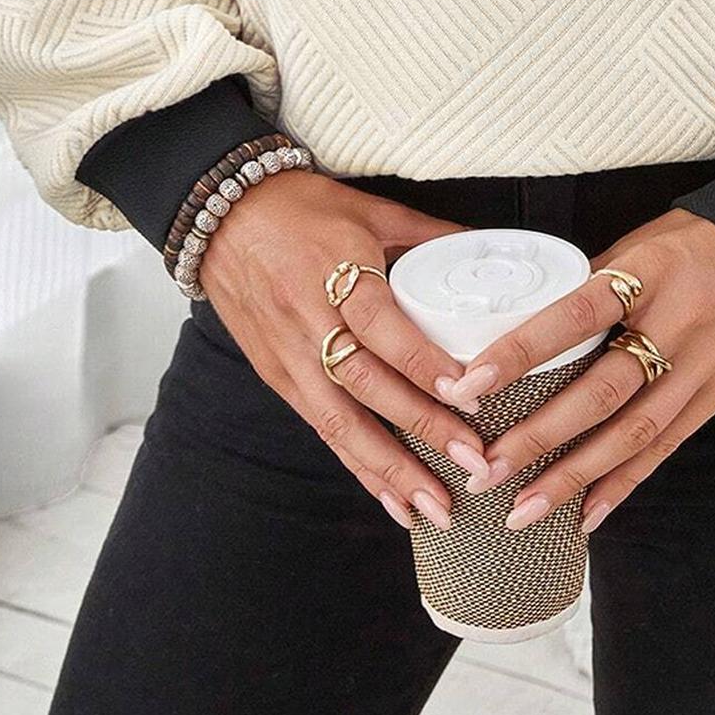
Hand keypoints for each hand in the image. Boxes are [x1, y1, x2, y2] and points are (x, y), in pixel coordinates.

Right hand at [198, 169, 505, 530]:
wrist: (222, 212)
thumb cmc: (301, 207)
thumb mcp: (372, 208)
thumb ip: (431, 234)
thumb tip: (491, 247)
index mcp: (335, 270)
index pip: (383, 327)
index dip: (424, 364)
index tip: (471, 396)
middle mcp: (309, 319)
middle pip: (367, 383)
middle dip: (422, 428)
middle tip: (472, 463)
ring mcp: (289, 355)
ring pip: (340, 421)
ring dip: (390, 469)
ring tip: (435, 508)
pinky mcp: (277, 376)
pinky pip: (321, 428)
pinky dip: (358, 466)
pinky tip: (392, 500)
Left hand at [445, 209, 714, 533]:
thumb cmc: (697, 240)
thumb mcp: (641, 242)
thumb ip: (590, 282)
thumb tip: (523, 322)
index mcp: (648, 273)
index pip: (575, 314)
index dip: (521, 351)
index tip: (470, 385)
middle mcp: (675, 324)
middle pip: (601, 389)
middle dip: (539, 436)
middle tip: (485, 471)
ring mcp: (701, 366)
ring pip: (632, 431)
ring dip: (574, 477)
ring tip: (523, 511)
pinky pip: (666, 446)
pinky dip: (624, 483)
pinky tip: (586, 516)